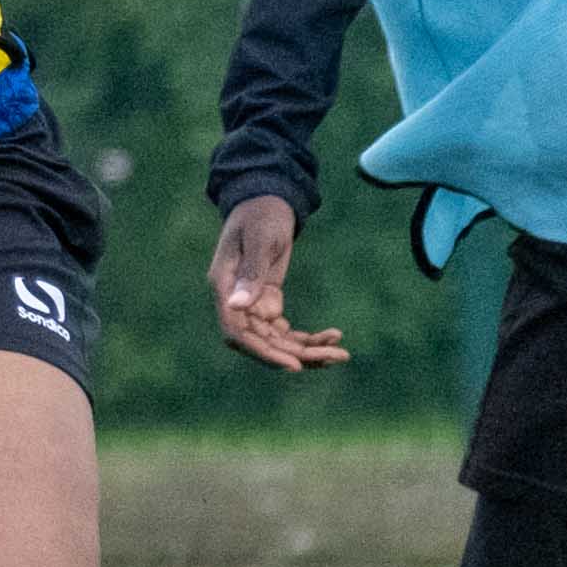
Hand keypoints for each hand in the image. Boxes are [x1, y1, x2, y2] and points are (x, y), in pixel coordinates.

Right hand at [210, 193, 351, 372]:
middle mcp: (235, 303)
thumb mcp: (261, 239)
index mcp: (225, 288)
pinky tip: (333, 335)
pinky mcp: (268, 303)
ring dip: (308, 351)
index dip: (263, 353)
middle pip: (262, 343)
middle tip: (336, 356)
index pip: (237, 333)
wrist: (266, 201)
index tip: (294, 365)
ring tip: (341, 353)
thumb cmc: (260, 214)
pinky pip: (286, 331)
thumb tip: (237, 307)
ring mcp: (252, 306)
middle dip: (298, 355)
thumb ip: (251, 272)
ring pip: (277, 341)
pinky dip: (308, 338)